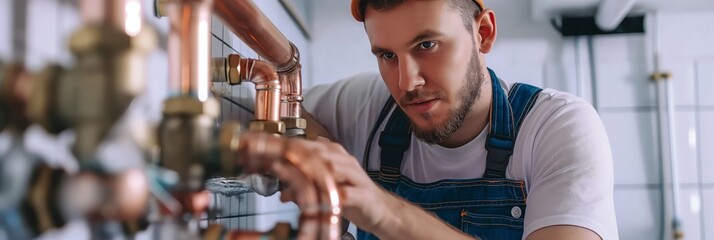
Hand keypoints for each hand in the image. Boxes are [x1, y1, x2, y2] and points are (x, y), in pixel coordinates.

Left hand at [278, 136, 392, 233]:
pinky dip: (330, 196)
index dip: (292, 148)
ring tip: (291, 183)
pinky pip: (345, 193)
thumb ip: (306, 181)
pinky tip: (317, 201)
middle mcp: (346, 163)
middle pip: (320, 154)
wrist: (380, 210)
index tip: (272, 154)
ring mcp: (356, 177)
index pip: (312, 145)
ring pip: (332, 169)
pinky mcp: (363, 195)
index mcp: (338, 156)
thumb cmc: (352, 195)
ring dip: (310, 175)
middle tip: (277, 167)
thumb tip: (282, 183)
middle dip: (297, 159)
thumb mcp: (327, 185)